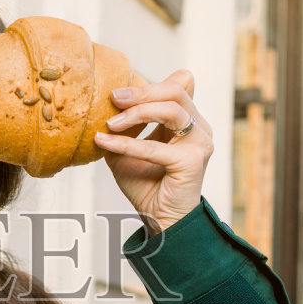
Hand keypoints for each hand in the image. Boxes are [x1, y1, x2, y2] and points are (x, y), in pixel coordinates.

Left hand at [93, 69, 211, 233]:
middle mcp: (199, 128)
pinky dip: (127, 143)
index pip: (176, 86)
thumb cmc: (146, 184)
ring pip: (171, 111)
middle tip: (113, 97)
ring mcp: (200, 143)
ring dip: (136, 114)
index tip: (117, 93)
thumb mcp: (127, 148)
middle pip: (175, 92)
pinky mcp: (192, 161)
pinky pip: (155, 147)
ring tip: (110, 123)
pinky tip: (105, 142)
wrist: (159, 219)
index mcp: (188, 121)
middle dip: (141, 92)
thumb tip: (102, 104)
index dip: (149, 85)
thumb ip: (122, 126)